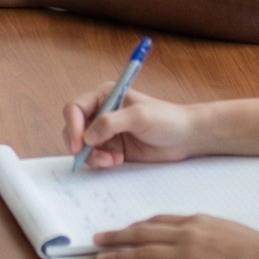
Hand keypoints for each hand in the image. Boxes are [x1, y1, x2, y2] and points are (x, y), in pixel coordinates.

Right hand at [64, 85, 197, 168]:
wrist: (185, 137)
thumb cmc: (166, 119)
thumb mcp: (139, 116)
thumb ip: (111, 123)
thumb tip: (88, 137)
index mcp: (105, 96)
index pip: (75, 109)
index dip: (73, 126)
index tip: (79, 144)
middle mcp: (102, 112)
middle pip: (74, 129)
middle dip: (80, 145)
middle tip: (94, 156)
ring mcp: (106, 132)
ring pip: (83, 147)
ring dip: (92, 156)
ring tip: (111, 160)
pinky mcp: (113, 149)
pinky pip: (96, 157)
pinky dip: (101, 162)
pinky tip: (117, 161)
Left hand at [93, 214, 258, 258]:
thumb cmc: (254, 247)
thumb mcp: (225, 229)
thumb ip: (204, 232)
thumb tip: (192, 238)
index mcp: (194, 220)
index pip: (157, 221)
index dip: (136, 227)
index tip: (123, 231)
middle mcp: (185, 233)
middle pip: (142, 233)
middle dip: (117, 237)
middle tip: (97, 239)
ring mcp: (185, 253)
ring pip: (142, 252)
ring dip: (118, 255)